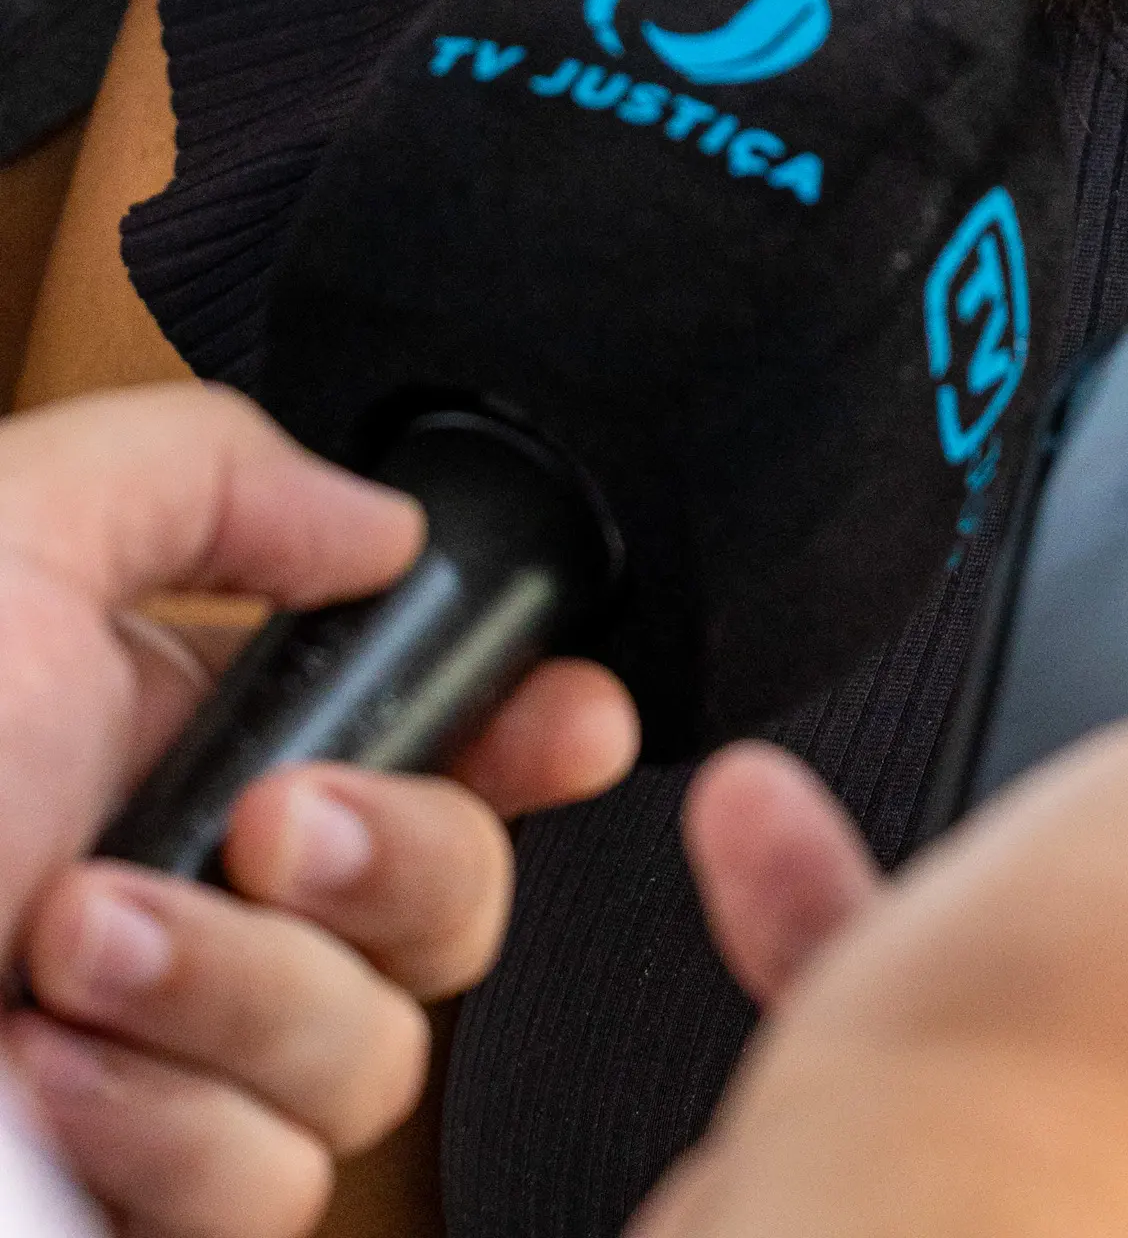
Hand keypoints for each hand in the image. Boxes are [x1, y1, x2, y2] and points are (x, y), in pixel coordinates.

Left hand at [0, 385, 636, 1237]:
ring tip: (66, 950)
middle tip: (259, 825)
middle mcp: (199, 899)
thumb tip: (381, 524)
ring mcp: (167, 1066)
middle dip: (390, 855)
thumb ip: (214, 474)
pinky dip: (165, 1123)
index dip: (534, 730)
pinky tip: (42, 1069)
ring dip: (232, 994)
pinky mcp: (134, 1201)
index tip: (561, 721)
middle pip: (456, 898)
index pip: (436, 733)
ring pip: (374, 1057)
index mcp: (179, 734)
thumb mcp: (9, 534)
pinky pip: (266, 1189)